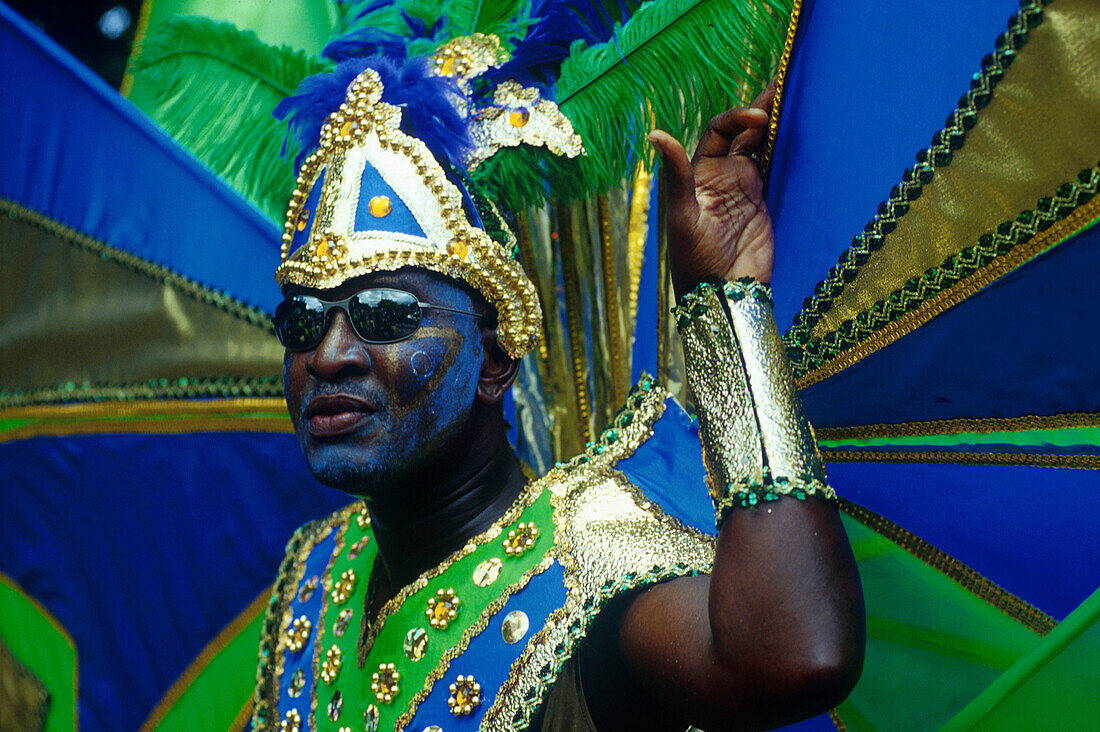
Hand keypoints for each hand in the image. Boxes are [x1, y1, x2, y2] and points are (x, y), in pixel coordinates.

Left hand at [649, 81, 775, 296]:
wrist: (722, 293)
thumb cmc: (693, 259)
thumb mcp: (682, 216)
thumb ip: (677, 174)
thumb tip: (656, 133)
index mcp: (700, 174)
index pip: (720, 131)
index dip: (738, 118)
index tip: (760, 118)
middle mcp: (723, 175)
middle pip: (744, 132)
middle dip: (762, 109)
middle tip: (784, 82)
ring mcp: (746, 188)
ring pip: (763, 146)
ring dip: (777, 123)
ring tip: (796, 95)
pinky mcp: (766, 202)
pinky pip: (779, 167)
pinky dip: (789, 148)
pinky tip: (802, 129)